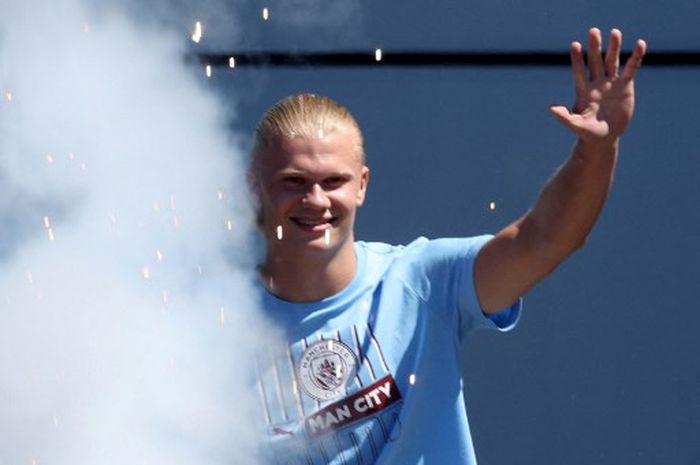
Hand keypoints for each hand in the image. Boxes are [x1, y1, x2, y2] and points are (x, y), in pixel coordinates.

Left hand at [549, 28, 646, 143]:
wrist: (604, 138)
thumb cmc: (587, 133)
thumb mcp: (576, 125)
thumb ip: (564, 117)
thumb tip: (550, 108)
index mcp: (583, 91)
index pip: (579, 72)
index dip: (578, 60)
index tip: (575, 45)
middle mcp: (596, 84)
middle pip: (595, 62)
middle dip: (594, 47)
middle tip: (593, 31)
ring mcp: (611, 83)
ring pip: (612, 61)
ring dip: (613, 47)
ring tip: (615, 32)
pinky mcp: (625, 86)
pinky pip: (631, 68)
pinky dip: (635, 57)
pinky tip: (640, 44)